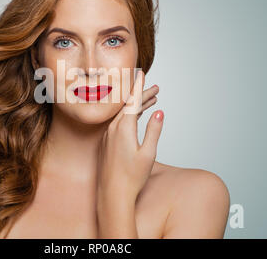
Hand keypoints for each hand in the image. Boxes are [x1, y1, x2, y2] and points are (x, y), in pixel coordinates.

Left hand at [96, 70, 163, 205]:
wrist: (112, 193)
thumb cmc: (131, 177)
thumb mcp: (148, 153)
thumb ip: (153, 131)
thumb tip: (159, 112)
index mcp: (123, 128)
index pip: (131, 101)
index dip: (138, 86)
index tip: (140, 73)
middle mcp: (113, 128)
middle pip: (128, 106)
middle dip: (142, 95)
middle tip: (155, 87)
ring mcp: (109, 135)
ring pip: (124, 114)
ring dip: (137, 105)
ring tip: (152, 98)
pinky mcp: (108, 141)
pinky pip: (119, 122)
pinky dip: (130, 115)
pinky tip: (138, 114)